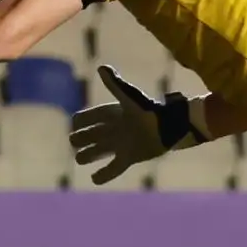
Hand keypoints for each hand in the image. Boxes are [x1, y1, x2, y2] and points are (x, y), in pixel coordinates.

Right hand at [69, 65, 203, 185]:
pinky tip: (94, 179)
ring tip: (81, 159)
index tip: (76, 123)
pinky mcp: (129, 157)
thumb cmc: (149, 109)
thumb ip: (115, 84)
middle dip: (80, 140)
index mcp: (111, 114)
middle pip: (89, 136)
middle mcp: (113, 129)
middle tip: (77, 143)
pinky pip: (113, 169)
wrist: (169, 126)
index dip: (80, 121)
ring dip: (87, 156)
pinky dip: (103, 175)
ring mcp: (120, 144)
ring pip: (97, 152)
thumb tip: (101, 67)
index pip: (87, 118)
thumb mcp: (129, 97)